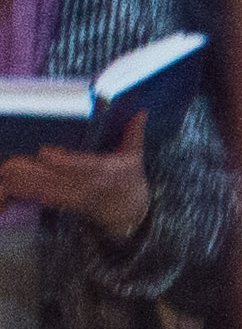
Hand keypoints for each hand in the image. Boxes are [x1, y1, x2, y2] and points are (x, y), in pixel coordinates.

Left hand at [0, 140, 144, 234]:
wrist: (129, 215)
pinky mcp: (62, 203)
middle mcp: (86, 185)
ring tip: (7, 170)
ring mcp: (72, 195)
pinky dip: (24, 191)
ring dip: (22, 180)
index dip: (61, 160)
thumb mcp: (136, 158)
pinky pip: (39, 197)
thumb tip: (141, 113)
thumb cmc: (130, 182)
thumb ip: (133, 134)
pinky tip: (10, 185)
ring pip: (42, 187)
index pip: (80, 165)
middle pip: (54, 177)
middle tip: (12, 160)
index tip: (45, 152)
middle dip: (31, 169)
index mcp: (105, 171)